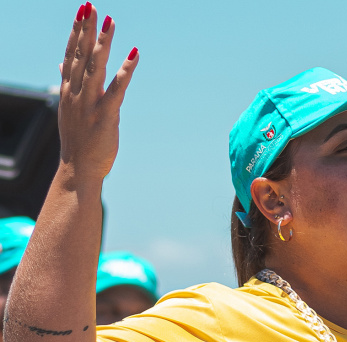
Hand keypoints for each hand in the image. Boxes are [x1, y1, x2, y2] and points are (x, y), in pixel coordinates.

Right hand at [58, 3, 137, 184]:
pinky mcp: (105, 116)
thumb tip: (62, 63)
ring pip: (95, 68)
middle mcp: (76, 94)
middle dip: (86, 29)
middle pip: (80, 55)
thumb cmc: (78, 140)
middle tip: (91, 6)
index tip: (82, 11)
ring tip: (110, 21)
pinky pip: (117, 89)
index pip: (70, 54)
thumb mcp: (69, 108)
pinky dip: (126, 70)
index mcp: (68, 91)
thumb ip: (69, 83)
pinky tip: (134, 53)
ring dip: (102, 43)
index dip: (76, 32)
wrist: (78, 170)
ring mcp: (89, 104)